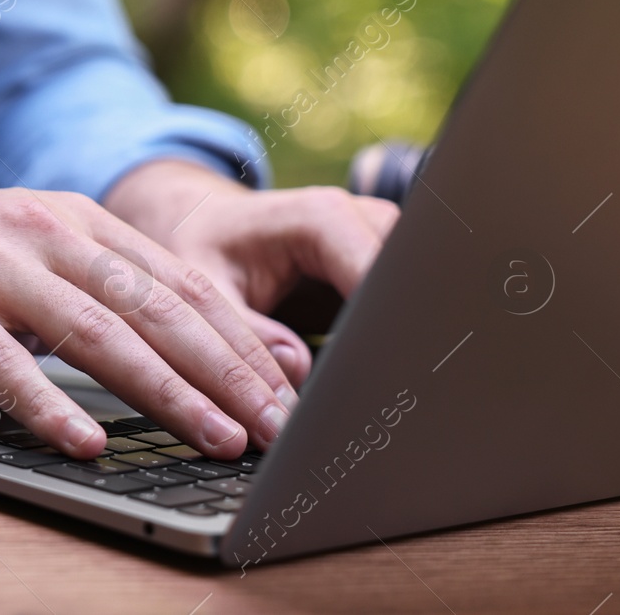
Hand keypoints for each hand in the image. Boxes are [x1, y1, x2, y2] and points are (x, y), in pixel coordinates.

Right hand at [0, 182, 303, 461]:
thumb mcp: (23, 258)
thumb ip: (99, 291)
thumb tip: (184, 347)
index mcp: (72, 218)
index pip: (178, 280)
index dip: (241, 336)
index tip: (294, 388)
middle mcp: (41, 229)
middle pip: (154, 304)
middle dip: (228, 369)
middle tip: (280, 423)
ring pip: (96, 331)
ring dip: (166, 391)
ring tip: (216, 438)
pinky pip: (0, 362)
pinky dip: (47, 406)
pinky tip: (87, 444)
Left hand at [103, 159, 401, 387]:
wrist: (204, 223)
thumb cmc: (202, 247)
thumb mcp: (203, 287)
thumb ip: (245, 330)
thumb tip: (299, 370)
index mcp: (322, 218)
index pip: (381, 275)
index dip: (386, 329)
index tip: (381, 380)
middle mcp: (362, 223)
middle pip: (412, 287)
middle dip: (401, 341)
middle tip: (386, 400)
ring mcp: (380, 246)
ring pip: (417, 300)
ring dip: (402, 345)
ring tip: (383, 396)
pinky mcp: (383, 272)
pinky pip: (403, 308)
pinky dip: (393, 345)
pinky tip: (376, 383)